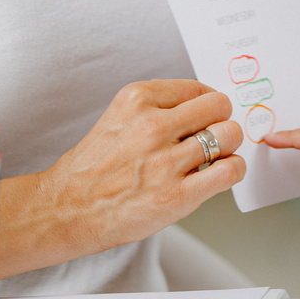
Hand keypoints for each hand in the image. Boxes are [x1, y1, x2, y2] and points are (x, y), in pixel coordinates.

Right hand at [38, 80, 245, 255]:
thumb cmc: (95, 168)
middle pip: (220, 106)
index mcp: (137, 99)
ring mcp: (165, 161)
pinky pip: (230, 170)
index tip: (204, 117)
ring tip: (212, 158)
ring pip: (229, 135)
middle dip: (221, 121)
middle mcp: (152, 126)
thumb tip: (206, 106)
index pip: (199, 88)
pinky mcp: (177, 195)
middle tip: (212, 136)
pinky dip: (233, 170)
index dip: (207, 105)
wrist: (66, 210)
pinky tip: (217, 175)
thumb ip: (159, 108)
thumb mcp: (120, 118)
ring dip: (227, 147)